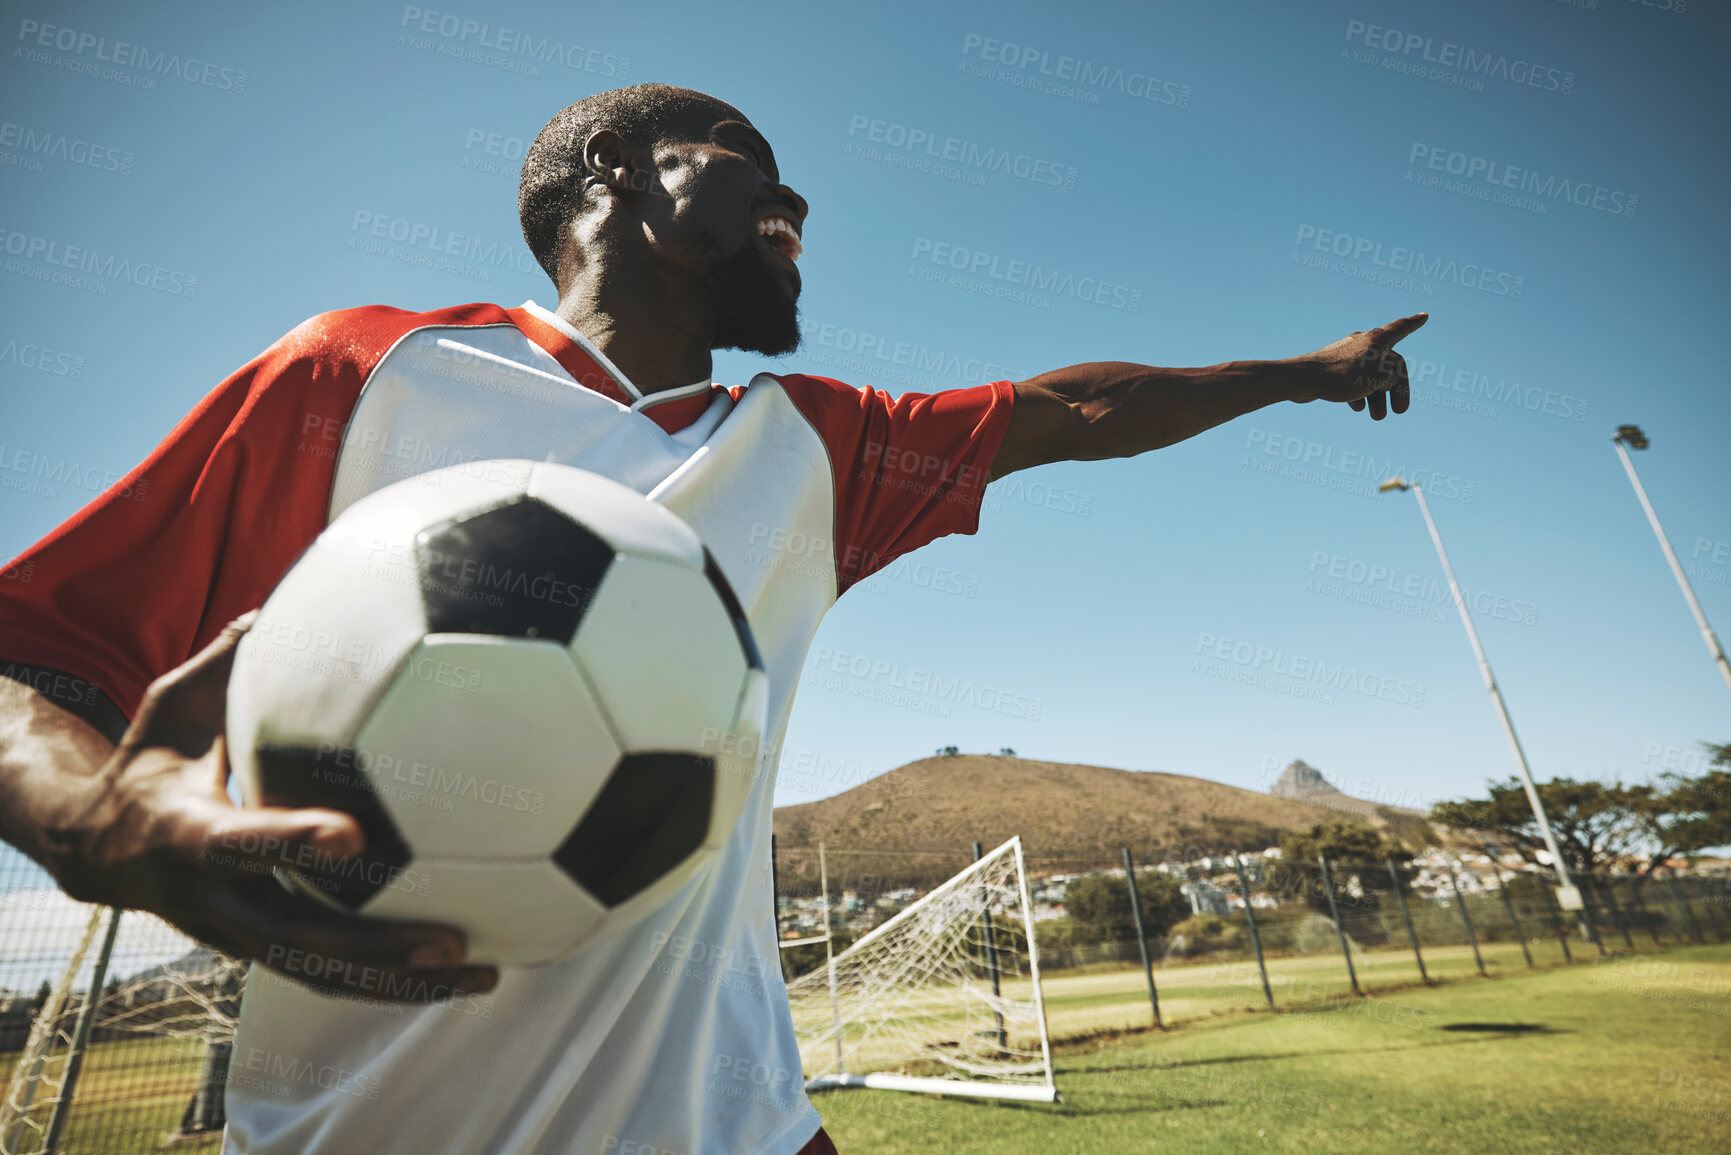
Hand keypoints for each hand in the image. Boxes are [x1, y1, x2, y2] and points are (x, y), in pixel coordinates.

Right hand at [53, 613, 497, 1001]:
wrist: (97, 851)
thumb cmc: (151, 760)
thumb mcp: (173, 705)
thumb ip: (228, 658)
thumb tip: (284, 599)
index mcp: (187, 833)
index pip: (243, 843)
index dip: (293, 842)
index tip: (353, 837)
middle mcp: (215, 899)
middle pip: (299, 937)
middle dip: (374, 945)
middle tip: (452, 940)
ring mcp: (241, 936)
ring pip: (323, 972)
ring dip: (401, 981)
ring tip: (483, 975)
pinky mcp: (267, 950)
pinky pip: (330, 973)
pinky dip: (392, 979)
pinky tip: (465, 970)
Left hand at [1288, 313, 1428, 419]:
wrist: (1303, 380)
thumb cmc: (1343, 376)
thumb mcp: (1379, 379)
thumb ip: (1393, 377)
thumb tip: (1389, 379)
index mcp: (1377, 340)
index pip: (1401, 328)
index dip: (1415, 324)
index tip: (1425, 316)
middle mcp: (1363, 343)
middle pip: (1388, 364)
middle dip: (1395, 389)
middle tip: (1400, 411)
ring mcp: (1347, 355)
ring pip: (1370, 375)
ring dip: (1377, 396)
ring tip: (1377, 417)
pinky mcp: (1333, 368)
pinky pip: (1353, 380)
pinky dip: (1359, 393)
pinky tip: (1357, 408)